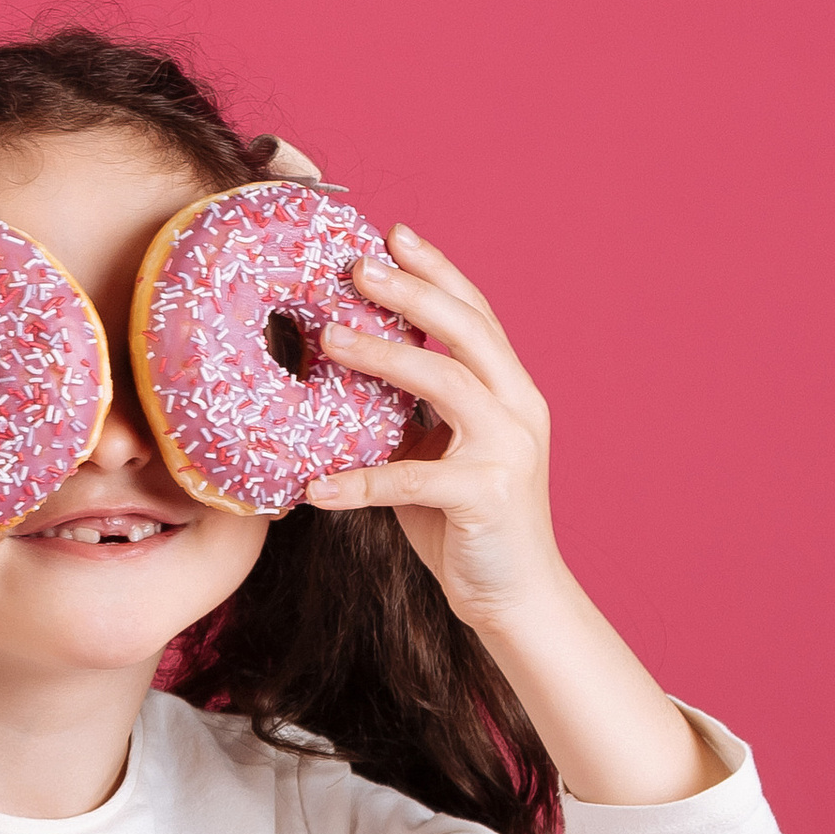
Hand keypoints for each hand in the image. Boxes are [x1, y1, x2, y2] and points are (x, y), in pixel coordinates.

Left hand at [304, 224, 567, 632]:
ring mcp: (508, 449)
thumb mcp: (438, 456)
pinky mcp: (487, 496)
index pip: (475, 314)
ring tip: (327, 339)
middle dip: (412, 290)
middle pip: (467, 330)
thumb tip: (346, 372)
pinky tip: (315, 487)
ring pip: (446, 383)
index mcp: (510, 391)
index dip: (437, 270)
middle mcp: (519, 408)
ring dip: (383, 357)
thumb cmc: (468, 525)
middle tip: (356, 266)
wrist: (519, 600)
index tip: (393, 234)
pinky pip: (413, 480)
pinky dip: (360, 482)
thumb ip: (410, 415)